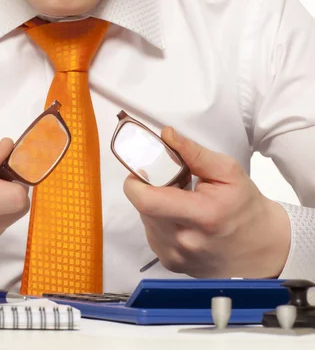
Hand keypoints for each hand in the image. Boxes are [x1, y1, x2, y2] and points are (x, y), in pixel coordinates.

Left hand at [124, 128, 290, 277]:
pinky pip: (152, 232)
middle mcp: (184, 241)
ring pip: (145, 219)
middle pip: (143, 206)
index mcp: (201, 216)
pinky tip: (181, 216)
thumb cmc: (246, 208)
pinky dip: (160, 220)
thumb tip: (166, 135)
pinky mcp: (170, 263)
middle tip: (172, 180)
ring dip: (155, 204)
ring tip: (180, 199)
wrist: (262, 250)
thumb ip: (193, 152)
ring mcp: (175, 256)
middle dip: (150, 187)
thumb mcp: (228, 172)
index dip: (137, 180)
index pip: (146, 200)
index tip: (148, 167)